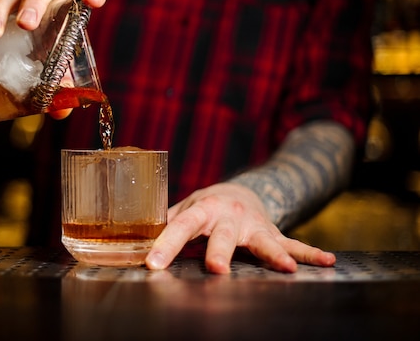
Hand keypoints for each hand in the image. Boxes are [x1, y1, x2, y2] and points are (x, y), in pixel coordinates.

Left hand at [145, 183, 335, 273]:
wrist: (239, 193)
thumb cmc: (205, 207)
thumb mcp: (184, 209)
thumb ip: (165, 223)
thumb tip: (134, 241)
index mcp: (202, 209)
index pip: (181, 226)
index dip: (167, 245)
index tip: (153, 264)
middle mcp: (229, 217)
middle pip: (223, 235)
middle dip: (220, 252)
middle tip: (216, 269)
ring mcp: (254, 225)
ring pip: (264, 241)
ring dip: (275, 254)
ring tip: (287, 269)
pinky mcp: (273, 233)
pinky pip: (293, 244)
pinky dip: (310, 254)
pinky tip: (328, 262)